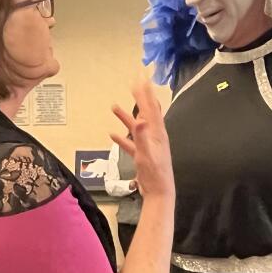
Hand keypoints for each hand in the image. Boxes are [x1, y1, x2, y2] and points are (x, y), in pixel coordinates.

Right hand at [111, 79, 172, 199]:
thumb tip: (140, 119)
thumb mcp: (146, 154)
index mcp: (157, 133)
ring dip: (126, 117)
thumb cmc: (154, 174)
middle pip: (146, 113)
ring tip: (114, 107)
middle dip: (139, 99)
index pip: (150, 108)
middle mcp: (154, 137)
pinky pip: (130, 143)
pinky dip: (123, 138)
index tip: (141, 79)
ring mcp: (148, 146)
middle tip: (133, 84)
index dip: (145, 94)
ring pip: (136, 127)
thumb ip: (142, 137)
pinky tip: (113, 134)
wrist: (158, 193)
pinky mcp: (142, 156)